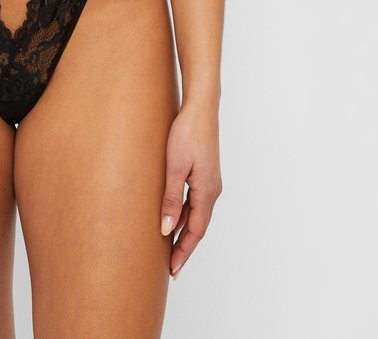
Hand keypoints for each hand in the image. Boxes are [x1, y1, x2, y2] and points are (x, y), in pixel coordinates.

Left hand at [160, 102, 221, 277]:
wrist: (200, 108)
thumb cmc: (187, 133)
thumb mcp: (174, 167)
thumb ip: (170, 199)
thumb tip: (166, 230)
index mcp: (207, 192)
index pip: (196, 231)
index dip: (184, 251)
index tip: (173, 270)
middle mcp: (212, 190)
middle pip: (198, 227)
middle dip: (185, 247)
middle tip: (171, 268)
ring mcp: (209, 181)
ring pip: (196, 214)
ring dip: (184, 231)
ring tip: (170, 248)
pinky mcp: (204, 172)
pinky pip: (194, 201)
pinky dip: (184, 214)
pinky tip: (173, 218)